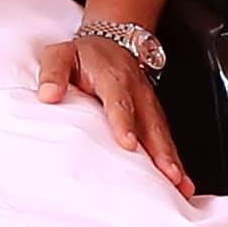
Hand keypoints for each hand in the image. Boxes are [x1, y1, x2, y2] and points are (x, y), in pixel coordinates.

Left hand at [37, 32, 196, 200]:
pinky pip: (165, 136)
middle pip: (151, 122)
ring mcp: (148, 102)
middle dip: (161, 150)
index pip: (119, 101)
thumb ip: (53, 73)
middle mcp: (136, 91)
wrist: (108, 42)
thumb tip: (47, 94)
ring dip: (172, 158)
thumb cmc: (82, 55)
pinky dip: (174, 158)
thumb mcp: (60, 55)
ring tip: (179, 184)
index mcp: (113, 77)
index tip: (128, 144)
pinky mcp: (153, 113)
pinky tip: (180, 179)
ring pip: (162, 132)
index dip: (125, 122)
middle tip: (167, 175)